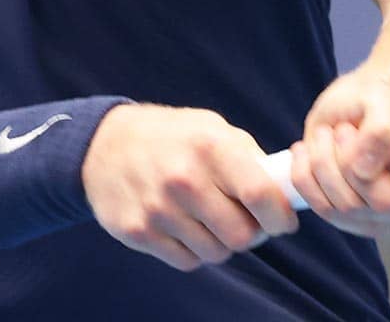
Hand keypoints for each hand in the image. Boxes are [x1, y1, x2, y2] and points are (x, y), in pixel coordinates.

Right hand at [82, 104, 298, 270]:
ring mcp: (159, 209)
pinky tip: (186, 227)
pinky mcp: (139, 232)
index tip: (284, 221)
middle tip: (247, 222)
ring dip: (222, 243)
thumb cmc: (172, 137)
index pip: (260, 195)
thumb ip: (248, 159)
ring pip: (216, 253)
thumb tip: (285, 191)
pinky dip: (194, 251)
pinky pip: (187, 261)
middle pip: (241, 236)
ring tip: (211, 220)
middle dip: (252, 233)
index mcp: (210, 147)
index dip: (280, 217)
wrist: (104, 145)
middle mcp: (184, 179)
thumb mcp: (212, 128)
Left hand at [289, 72, 389, 236]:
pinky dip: (307, 174)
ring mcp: (386, 216)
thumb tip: (366, 168)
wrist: (348, 111)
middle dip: (353, 160)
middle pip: (387, 202)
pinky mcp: (353, 222)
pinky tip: (311, 152)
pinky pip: (322, 208)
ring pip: (348, 206)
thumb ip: (381, 126)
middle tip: (346, 130)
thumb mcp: (379, 95)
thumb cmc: (372, 102)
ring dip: (325, 160)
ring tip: (330, 133)